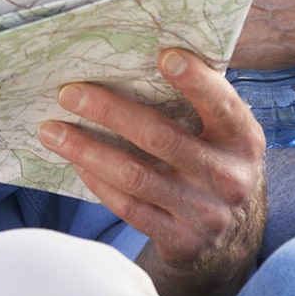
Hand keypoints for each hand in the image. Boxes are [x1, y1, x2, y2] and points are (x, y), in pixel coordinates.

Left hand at [37, 48, 266, 295]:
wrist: (231, 241)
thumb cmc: (215, 163)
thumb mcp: (225, 135)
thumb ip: (200, 103)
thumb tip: (140, 54)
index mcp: (243, 139)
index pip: (222, 105)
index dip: (196, 81)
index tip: (163, 55)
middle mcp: (228, 176)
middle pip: (160, 137)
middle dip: (109, 111)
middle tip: (68, 92)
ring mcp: (204, 212)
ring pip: (135, 175)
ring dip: (87, 149)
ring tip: (51, 130)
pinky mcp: (180, 240)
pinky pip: (129, 207)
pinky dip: (97, 181)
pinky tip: (75, 161)